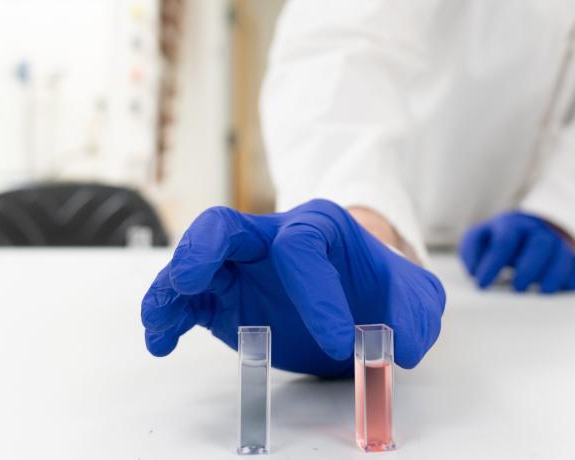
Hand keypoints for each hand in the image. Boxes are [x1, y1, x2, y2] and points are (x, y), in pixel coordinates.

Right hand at [140, 199, 446, 376]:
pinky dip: (169, 317)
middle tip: (192, 277)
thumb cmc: (379, 285)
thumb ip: (414, 315)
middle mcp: (270, 239)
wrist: (358, 291)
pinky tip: (161, 341)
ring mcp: (241, 268)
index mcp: (319, 226)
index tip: (342, 340)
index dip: (318, 293)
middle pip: (226, 226)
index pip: (303, 246)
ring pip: (194, 261)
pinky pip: (187, 301)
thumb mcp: (414, 295)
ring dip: (172, 286)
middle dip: (204, 247)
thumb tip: (399, 347)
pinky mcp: (223, 299)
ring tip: (160, 317)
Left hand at [459, 211, 574, 293]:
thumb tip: (476, 271)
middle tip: (517, 288)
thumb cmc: (499, 240)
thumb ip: (471, 252)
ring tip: (540, 292)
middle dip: (529, 268)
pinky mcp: (574, 259)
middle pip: (541, 244)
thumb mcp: (479, 240)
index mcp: (512, 226)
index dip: (493, 265)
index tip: (482, 284)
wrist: (530, 229)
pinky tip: (559, 291)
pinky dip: (572, 281)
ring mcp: (558, 244)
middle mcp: (538, 231)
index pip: (504, 242)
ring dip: (553, 275)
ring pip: (563, 255)